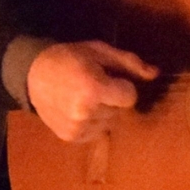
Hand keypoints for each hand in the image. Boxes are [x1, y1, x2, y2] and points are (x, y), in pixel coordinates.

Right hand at [27, 41, 160, 143]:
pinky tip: (78, 109)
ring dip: (103, 113)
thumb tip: (156, 74)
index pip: (129, 97)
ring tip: (84, 98)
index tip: (108, 78)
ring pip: (109, 124)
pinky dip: (92, 123)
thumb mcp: (100, 52)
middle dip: (111, 99)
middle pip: (119, 111)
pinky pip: (96, 134)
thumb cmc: (70, 58)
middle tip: (92, 86)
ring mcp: (76, 127)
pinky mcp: (70, 137)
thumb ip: (129, 63)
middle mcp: (85, 112)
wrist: (33, 73)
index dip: (122, 86)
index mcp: (94, 89)